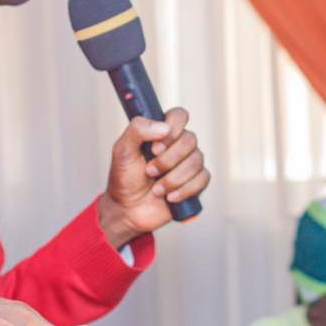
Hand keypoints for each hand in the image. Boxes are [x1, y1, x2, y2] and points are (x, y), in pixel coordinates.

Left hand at [98, 107, 210, 248]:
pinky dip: (184, 190)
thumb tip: (163, 127)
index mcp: (161, 132)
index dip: (172, 129)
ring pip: (196, 161)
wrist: (128, 210)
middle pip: (190, 139)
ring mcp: (188, 163)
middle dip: (168, 160)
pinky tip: (170, 197)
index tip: (155, 147)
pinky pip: (202, 179)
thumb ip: (137, 129)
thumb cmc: (124, 178)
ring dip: (173, 178)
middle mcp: (178, 145)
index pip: (179, 116)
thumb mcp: (122, 150)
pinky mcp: (196, 182)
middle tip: (150, 170)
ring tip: (156, 188)